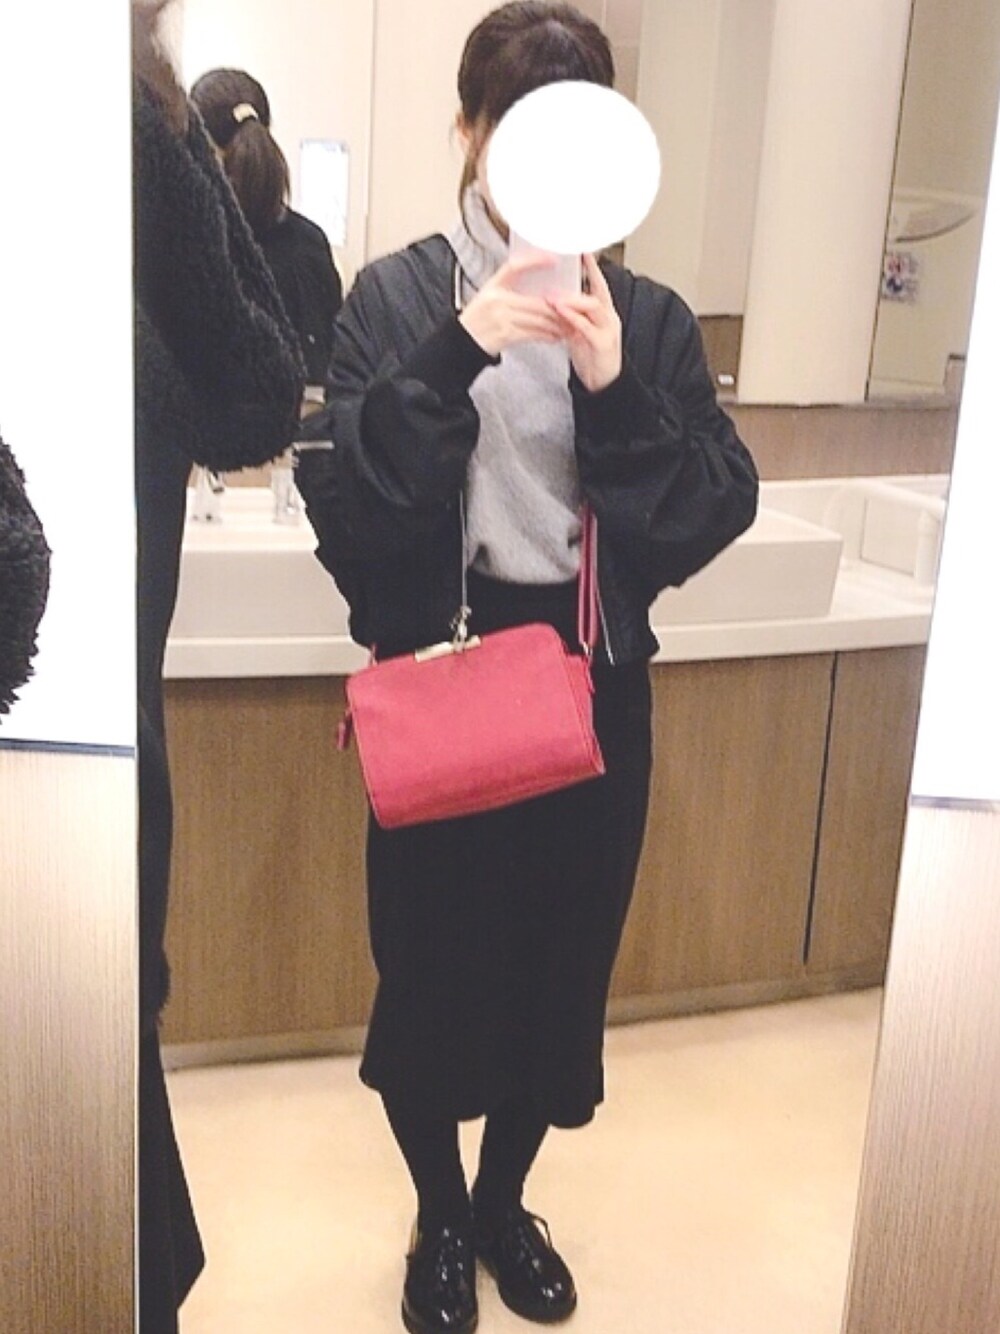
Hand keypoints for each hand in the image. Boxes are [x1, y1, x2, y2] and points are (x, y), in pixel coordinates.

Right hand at [459, 254, 565, 355]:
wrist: (461, 343)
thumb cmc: (476, 320)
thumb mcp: (488, 297)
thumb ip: (509, 290)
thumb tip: (538, 289)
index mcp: (493, 287)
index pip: (515, 266)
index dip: (534, 261)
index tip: (552, 259)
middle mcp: (497, 300)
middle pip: (537, 301)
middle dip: (559, 306)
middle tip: (573, 306)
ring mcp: (501, 318)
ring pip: (538, 318)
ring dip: (556, 323)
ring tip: (568, 324)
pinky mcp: (505, 335)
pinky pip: (533, 334)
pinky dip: (547, 335)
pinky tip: (555, 336)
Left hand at [548, 253, 621, 392]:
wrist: (604, 384)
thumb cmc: (591, 357)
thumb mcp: (580, 331)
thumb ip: (571, 316)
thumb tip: (553, 300)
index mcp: (605, 313)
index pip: (599, 284)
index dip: (592, 268)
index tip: (582, 252)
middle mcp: (610, 318)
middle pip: (598, 292)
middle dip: (582, 279)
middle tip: (562, 271)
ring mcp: (608, 330)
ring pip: (593, 307)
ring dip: (572, 299)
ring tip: (554, 295)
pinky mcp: (602, 344)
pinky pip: (587, 327)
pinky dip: (573, 318)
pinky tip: (560, 312)